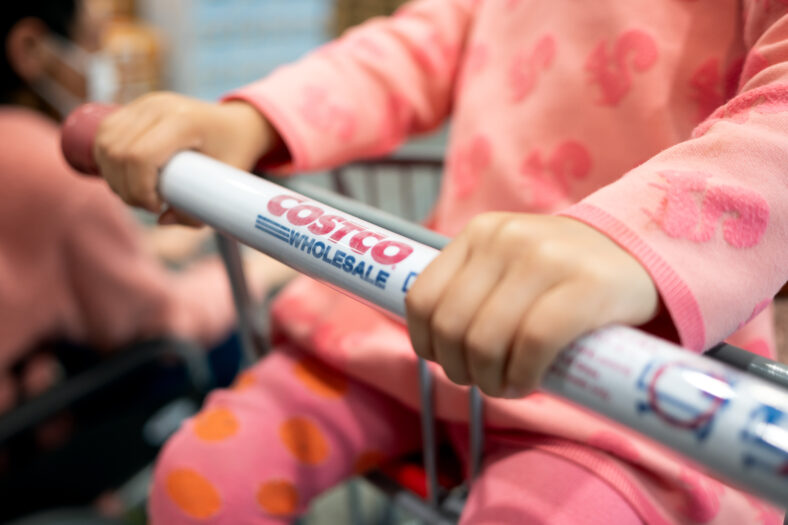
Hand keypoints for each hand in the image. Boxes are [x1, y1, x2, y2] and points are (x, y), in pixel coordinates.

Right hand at [93, 92, 280, 224]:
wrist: (237, 123)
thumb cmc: (235, 152)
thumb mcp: (227, 183)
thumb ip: (199, 211)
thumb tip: (163, 221)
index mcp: (184, 121)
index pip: (140, 156)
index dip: (140, 189)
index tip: (157, 206)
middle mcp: (159, 106)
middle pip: (118, 152)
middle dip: (125, 188)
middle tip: (148, 205)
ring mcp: (144, 104)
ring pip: (105, 143)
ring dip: (113, 176)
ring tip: (137, 193)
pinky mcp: (135, 108)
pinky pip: (105, 134)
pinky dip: (107, 161)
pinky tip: (124, 177)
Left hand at [405, 213, 658, 397]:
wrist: (641, 251)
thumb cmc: (565, 273)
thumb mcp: (511, 263)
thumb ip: (474, 288)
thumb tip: (436, 345)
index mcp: (479, 233)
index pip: (422, 298)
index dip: (426, 343)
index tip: (446, 362)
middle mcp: (505, 239)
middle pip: (452, 326)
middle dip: (459, 368)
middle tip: (483, 382)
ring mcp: (545, 258)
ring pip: (485, 339)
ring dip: (490, 379)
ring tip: (507, 385)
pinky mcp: (585, 285)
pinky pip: (533, 343)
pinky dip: (523, 375)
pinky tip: (529, 381)